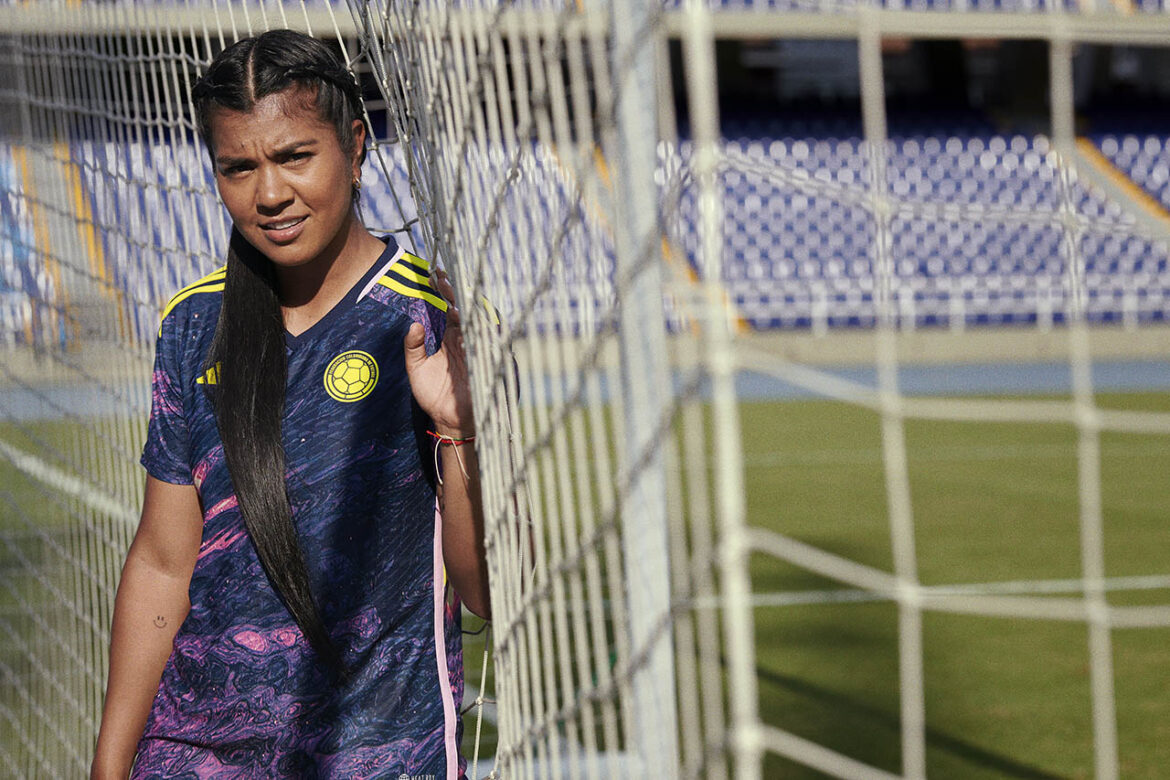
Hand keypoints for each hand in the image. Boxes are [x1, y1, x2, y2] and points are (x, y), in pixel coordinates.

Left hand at [403, 269, 474, 436]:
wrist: (450, 420)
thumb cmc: (434, 395)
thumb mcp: (417, 368)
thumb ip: (413, 346)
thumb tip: (414, 323)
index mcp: (450, 338)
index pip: (447, 309)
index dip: (442, 293)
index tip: (433, 275)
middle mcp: (464, 340)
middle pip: (462, 310)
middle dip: (453, 294)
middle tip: (442, 278)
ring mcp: (476, 350)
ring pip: (475, 322)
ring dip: (465, 310)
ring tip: (452, 300)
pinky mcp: (485, 363)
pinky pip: (486, 344)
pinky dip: (479, 334)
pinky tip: (468, 326)